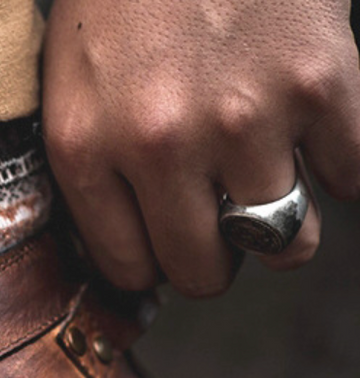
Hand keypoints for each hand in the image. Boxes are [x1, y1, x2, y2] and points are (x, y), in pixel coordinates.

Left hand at [42, 0, 359, 296]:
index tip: (170, 242)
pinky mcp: (320, 80)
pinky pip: (351, 177)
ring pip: (285, 242)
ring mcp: (243, 117)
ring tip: (273, 190)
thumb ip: (93, 169)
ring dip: (285, 228)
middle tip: (222, 227)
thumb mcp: (71, 81)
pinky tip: (318, 137)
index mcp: (86, 149)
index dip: (156, 262)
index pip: (131, 268)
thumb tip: (134, 256)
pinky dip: (343, 168)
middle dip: (216, 259)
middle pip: (206, 270)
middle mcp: (160, 147)